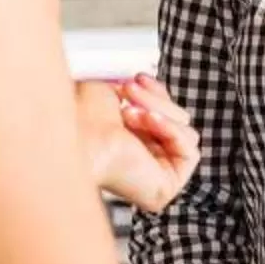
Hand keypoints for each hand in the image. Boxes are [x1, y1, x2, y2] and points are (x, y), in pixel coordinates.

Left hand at [74, 75, 198, 212]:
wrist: (75, 138)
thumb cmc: (80, 117)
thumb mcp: (113, 90)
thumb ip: (137, 88)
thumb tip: (149, 76)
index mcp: (132, 142)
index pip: (165, 114)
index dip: (156, 93)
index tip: (138, 77)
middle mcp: (145, 161)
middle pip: (178, 120)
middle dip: (155, 100)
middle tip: (129, 89)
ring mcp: (157, 176)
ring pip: (186, 131)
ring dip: (159, 114)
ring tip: (128, 112)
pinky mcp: (166, 187)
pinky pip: (189, 151)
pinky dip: (171, 130)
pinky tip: (145, 122)